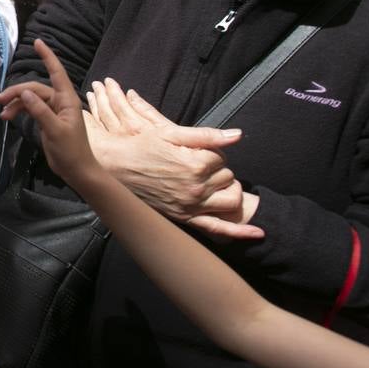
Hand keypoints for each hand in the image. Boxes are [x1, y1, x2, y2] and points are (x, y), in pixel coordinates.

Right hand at [0, 39, 99, 187]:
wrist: (77, 171)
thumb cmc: (71, 151)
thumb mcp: (55, 130)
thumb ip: (40, 111)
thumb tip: (25, 93)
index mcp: (67, 100)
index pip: (57, 72)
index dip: (47, 56)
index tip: (38, 42)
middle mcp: (60, 101)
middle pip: (36, 88)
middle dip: (17, 91)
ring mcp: (54, 110)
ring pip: (31, 99)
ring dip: (16, 103)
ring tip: (1, 112)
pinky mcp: (48, 120)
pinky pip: (31, 109)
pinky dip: (19, 111)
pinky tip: (8, 117)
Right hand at [85, 79, 257, 238]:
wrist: (112, 167)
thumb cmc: (139, 147)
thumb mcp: (170, 134)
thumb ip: (207, 135)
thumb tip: (238, 135)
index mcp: (195, 164)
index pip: (222, 158)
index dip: (210, 153)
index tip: (192, 151)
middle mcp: (196, 188)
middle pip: (227, 177)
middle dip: (217, 170)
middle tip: (195, 164)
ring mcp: (190, 205)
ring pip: (229, 199)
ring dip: (226, 190)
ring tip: (211, 183)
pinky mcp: (183, 217)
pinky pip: (216, 228)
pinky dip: (238, 232)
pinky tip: (256, 233)